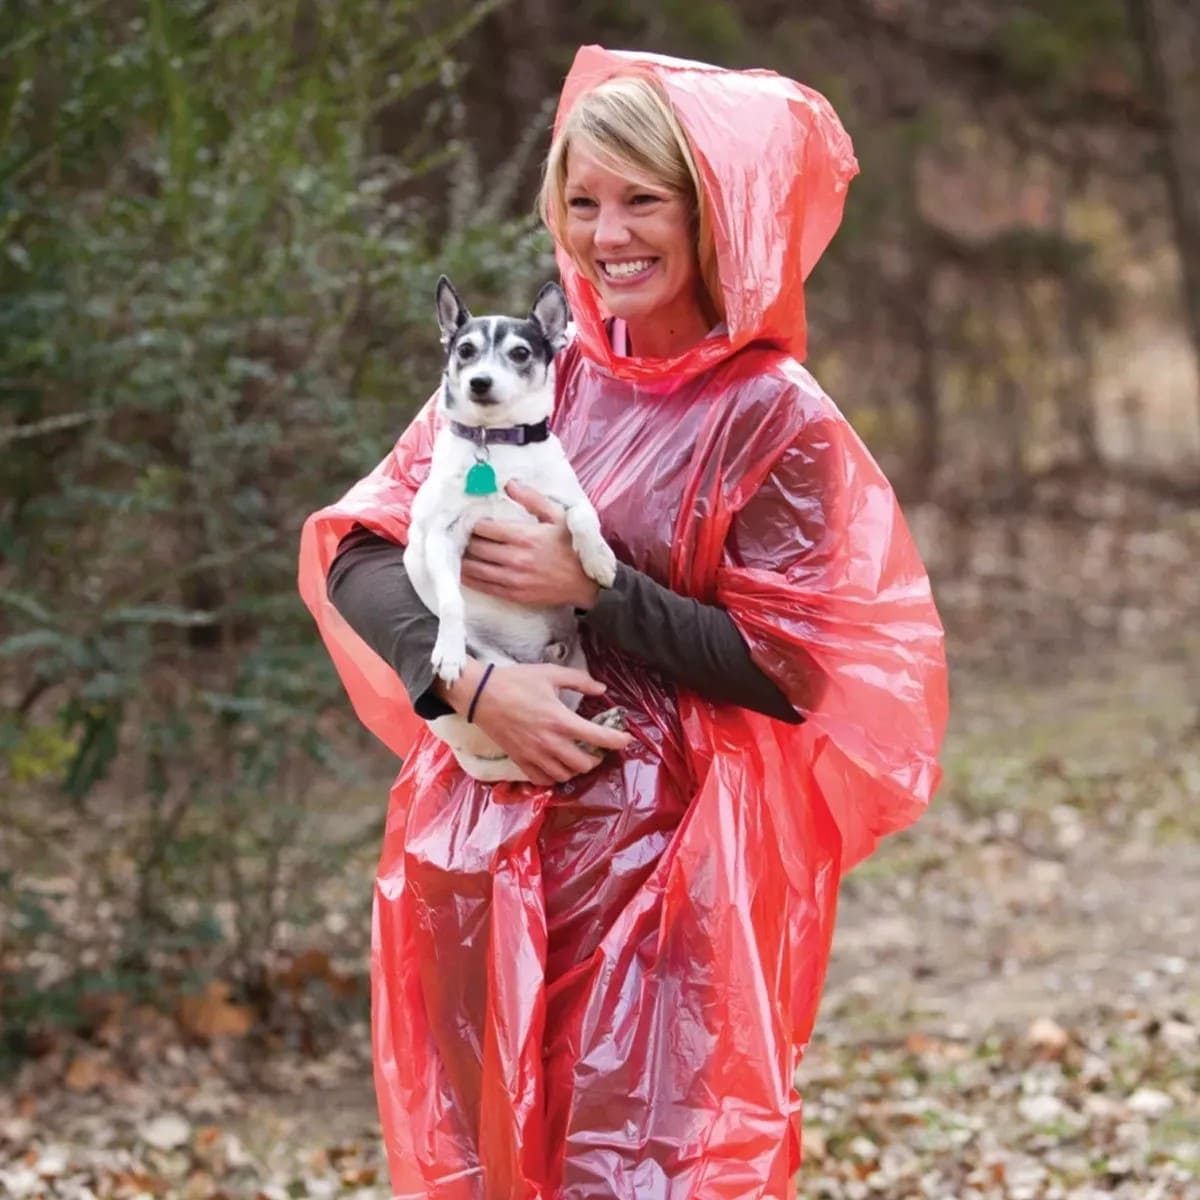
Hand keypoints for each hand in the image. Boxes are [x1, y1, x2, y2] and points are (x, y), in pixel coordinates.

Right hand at [438, 659, 632, 785]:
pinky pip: (543, 780)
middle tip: (597, 746)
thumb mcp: (550, 673)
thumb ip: (579, 681)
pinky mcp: (520, 761)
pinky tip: (556, 764)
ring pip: (566, 776)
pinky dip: (555, 776)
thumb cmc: (516, 681)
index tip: (627, 739)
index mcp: (561, 720)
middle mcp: (550, 743)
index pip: (599, 738)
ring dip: (577, 768)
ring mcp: (534, 755)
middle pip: (585, 764)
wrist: (480, 694)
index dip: (618, 741)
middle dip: (597, 757)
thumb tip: (601, 689)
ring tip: (577, 755)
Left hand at [461, 482, 600, 609]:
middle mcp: (515, 558)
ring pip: (475, 569)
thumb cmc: (571, 546)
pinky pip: (483, 587)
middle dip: (464, 540)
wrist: (585, 583)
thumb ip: (532, 499)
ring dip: (461, 560)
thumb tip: (509, 483)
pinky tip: (462, 572)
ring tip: (455, 552)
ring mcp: (513, 579)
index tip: (466, 519)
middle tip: (456, 534)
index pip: (484, 528)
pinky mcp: (513, 594)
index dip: (471, 523)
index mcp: (524, 536)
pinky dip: (469, 579)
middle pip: (476, 547)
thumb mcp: (558, 516)